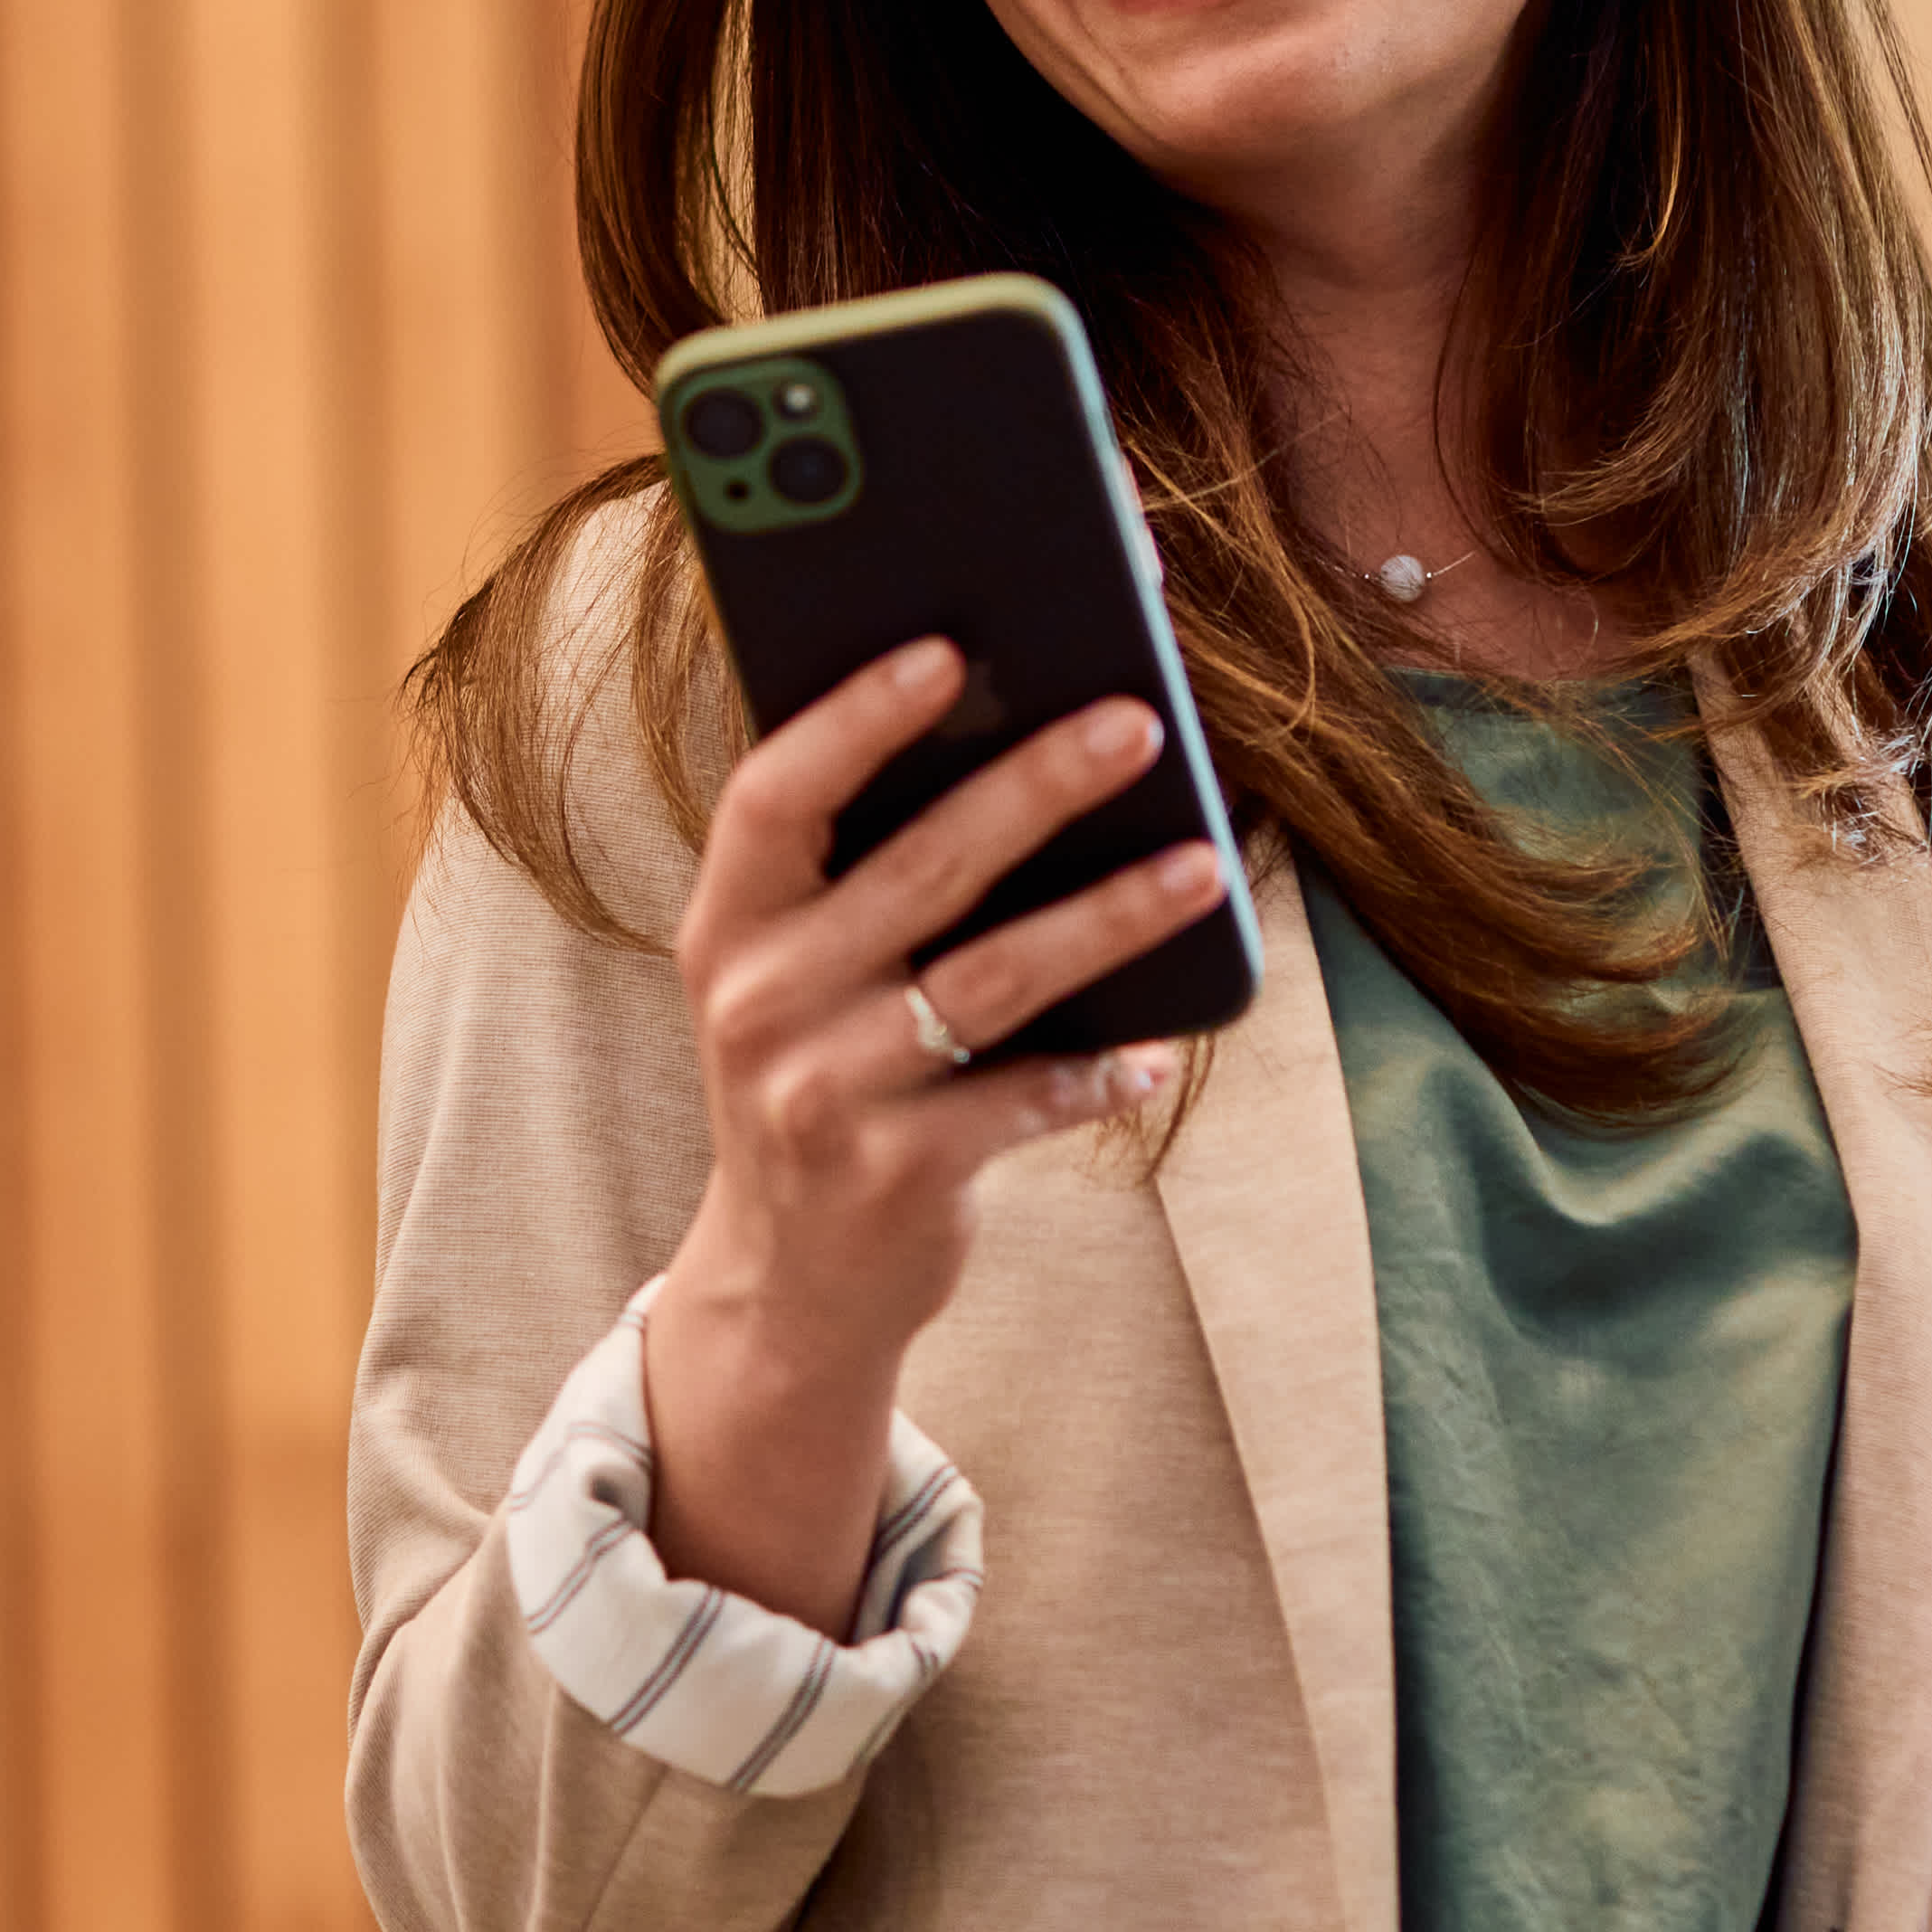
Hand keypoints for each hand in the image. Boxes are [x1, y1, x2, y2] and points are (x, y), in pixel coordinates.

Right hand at [636, 639, 1228, 1629]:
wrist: (790, 1282)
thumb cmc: (820, 1076)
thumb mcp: (796, 975)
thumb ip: (857, 874)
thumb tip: (1016, 735)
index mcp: (729, 924)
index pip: (776, 795)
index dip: (855, 718)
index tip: (948, 650)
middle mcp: (761, 1001)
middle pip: (917, 868)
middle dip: (1036, 785)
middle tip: (1138, 722)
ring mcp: (823, 1092)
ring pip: (991, 978)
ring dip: (1109, 915)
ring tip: (1202, 863)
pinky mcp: (895, 1173)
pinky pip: (1023, 1099)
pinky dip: (1100, 1070)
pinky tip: (1160, 1048)